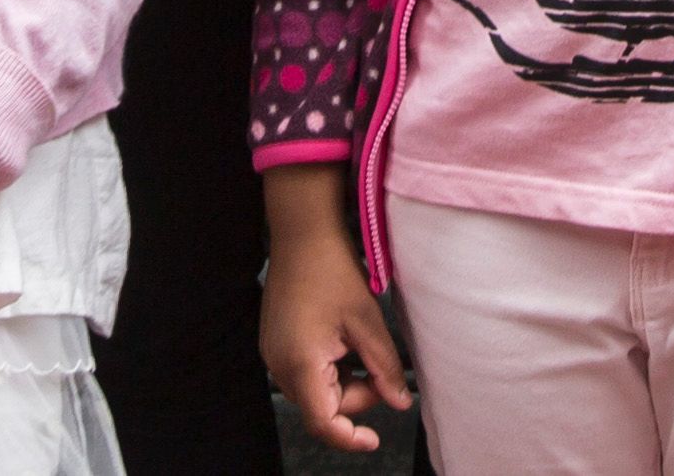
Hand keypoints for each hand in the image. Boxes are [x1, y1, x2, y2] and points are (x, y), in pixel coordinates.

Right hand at [259, 167, 414, 452]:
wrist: (302, 232)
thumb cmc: (331, 269)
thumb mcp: (367, 321)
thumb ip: (384, 368)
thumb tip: (399, 402)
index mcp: (301, 363)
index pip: (323, 422)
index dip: (350, 438)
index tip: (374, 441)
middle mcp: (279, 364)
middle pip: (322, 408)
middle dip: (355, 396)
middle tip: (377, 365)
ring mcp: (273, 354)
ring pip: (315, 392)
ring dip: (343, 382)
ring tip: (358, 343)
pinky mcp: (275, 343)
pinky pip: (305, 373)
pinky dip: (329, 369)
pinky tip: (341, 341)